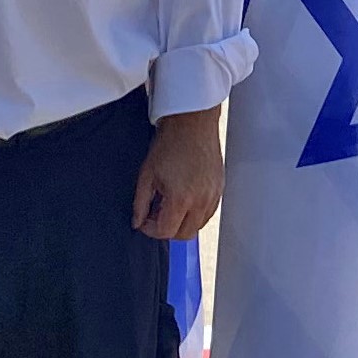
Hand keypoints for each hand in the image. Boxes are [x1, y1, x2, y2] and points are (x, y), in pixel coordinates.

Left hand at [134, 106, 223, 240]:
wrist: (192, 123)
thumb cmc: (170, 144)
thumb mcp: (147, 174)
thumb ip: (140, 203)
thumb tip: (137, 221)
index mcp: (181, 198)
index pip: (166, 232)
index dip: (151, 230)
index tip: (145, 219)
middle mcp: (201, 200)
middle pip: (184, 234)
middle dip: (167, 229)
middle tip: (156, 213)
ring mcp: (214, 195)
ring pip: (198, 226)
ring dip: (183, 222)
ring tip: (170, 203)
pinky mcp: (220, 188)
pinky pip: (209, 212)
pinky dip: (196, 213)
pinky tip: (185, 197)